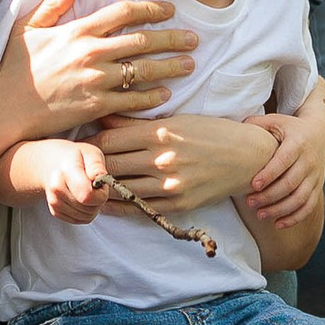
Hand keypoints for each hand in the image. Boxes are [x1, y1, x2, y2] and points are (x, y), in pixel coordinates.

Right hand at [10, 0, 197, 133]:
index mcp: (78, 30)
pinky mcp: (96, 107)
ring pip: (143, 71)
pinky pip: (132, 101)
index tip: (170, 10)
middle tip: (193, 39)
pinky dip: (152, 98)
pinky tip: (166, 94)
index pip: (124, 13)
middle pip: (142, 41)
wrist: (7, 109)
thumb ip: (53, 3)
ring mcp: (95, 81)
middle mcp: (91, 53)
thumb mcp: (28, 27)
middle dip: (172, 38)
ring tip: (189, 65)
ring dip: (169, 67)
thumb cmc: (16, 69)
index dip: (151, 9)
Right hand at [39, 141, 111, 224]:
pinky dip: (85, 212)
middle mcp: (56, 188)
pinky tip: (81, 198)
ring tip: (88, 190)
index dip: (101, 194)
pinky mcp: (55, 211)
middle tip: (94, 185)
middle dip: (98, 200)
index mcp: (65, 170)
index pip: (87, 196)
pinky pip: (80, 220)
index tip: (100, 184)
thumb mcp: (90, 153)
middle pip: (89, 209)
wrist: (53, 163)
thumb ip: (97, 165)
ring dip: (93, 207)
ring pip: (86, 217)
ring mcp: (54, 201)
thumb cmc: (76, 158)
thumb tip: (101, 178)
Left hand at [96, 105, 272, 216]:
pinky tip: (107, 203)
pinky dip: (120, 206)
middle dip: (91, 164)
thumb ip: (139, 122)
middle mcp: (162, 159)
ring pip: (122, 188)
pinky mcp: (178, 204)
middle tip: (76, 164)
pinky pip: (139, 208)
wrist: (247, 158)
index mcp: (160, 133)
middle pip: (111, 164)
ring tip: (87, 184)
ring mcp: (170, 185)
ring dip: (102, 187)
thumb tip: (105, 116)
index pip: (110, 138)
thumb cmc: (211, 132)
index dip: (90, 141)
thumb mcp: (176, 119)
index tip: (79, 143)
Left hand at [238, 97, 324, 237]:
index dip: (269, 174)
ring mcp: (315, 176)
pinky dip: (295, 218)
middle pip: (290, 183)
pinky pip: (308, 206)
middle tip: (250, 203)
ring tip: (260, 215)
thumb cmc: (290, 129)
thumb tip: (236, 130)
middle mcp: (309, 161)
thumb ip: (257, 124)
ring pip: (300, 198)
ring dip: (280, 210)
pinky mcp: (318, 187)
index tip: (253, 185)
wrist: (321, 135)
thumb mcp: (276, 121)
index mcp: (297, 143)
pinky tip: (278, 224)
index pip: (283, 161)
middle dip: (270, 196)